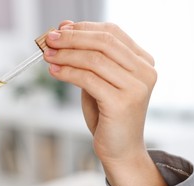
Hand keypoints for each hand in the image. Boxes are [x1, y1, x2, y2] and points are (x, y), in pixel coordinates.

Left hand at [44, 21, 166, 185]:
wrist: (121, 150)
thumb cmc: (109, 116)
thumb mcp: (101, 81)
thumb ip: (89, 58)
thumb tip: (65, 29)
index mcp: (144, 63)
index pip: (113, 33)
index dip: (84, 27)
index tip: (61, 28)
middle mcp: (145, 72)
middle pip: (104, 42)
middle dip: (72, 38)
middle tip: (50, 39)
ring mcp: (136, 88)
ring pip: (94, 59)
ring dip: (66, 55)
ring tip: (48, 55)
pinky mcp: (122, 103)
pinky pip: (88, 79)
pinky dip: (68, 73)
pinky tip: (54, 72)